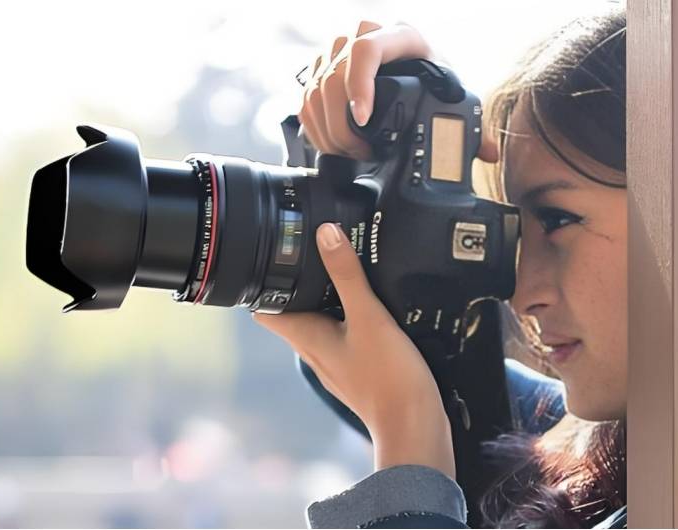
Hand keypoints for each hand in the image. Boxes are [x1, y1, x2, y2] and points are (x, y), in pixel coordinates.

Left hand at [252, 222, 455, 479]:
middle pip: (293, 313)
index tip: (271, 256)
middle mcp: (315, 352)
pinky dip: (349, 317)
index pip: (266, 311)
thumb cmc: (388, 377)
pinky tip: (370, 305)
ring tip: (343, 269)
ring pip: (319, 324)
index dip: (263, 283)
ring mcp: (335, 363)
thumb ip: (347, 274)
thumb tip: (325, 233)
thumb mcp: (368, 316)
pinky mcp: (357, 369)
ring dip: (326, 300)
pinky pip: (343, 336)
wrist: (414, 425)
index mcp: (307, 338)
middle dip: (300, 284)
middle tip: (313, 251)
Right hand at [299, 20, 498, 163]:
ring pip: (316, 86)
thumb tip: (486, 152)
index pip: (366, 49)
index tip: (363, 119)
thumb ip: (471, 127)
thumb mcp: (454, 95)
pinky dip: (314, 126)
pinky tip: (331, 145)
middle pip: (335, 73)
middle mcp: (367, 34)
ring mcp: (340, 50)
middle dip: (343, 123)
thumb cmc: (435, 80)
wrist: (418, 70)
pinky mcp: (323, 68)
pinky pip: (307, 96)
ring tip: (350, 153)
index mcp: (402, 35)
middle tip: (361, 152)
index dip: (359, 85)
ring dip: (327, 128)